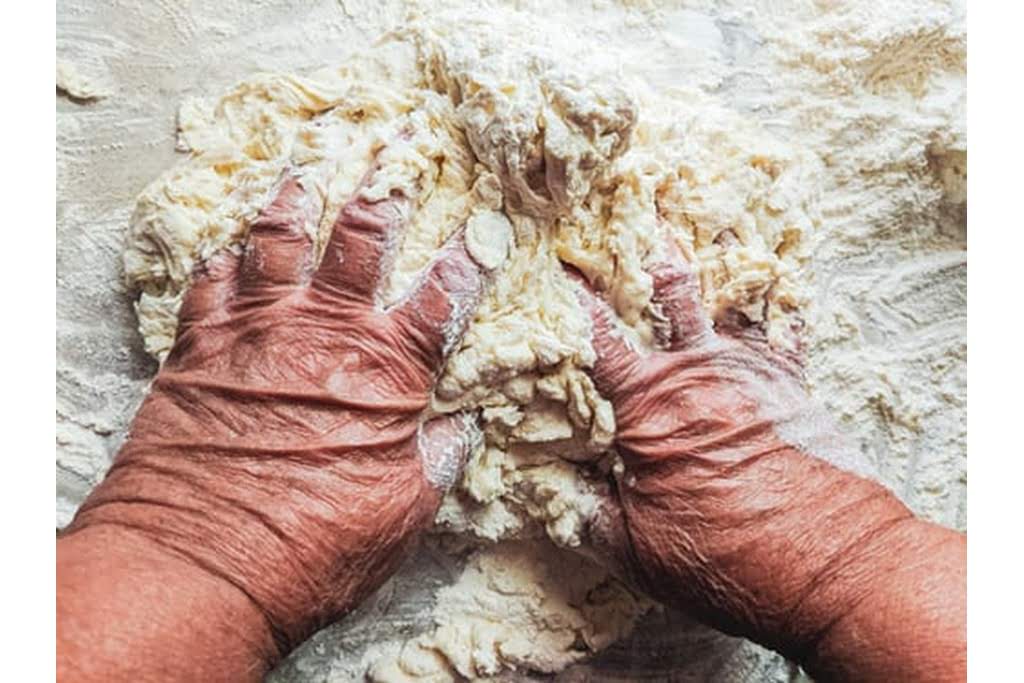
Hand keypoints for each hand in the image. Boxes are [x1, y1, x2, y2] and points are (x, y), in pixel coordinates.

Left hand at [65, 160, 489, 655]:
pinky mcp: (199, 348)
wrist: (205, 563)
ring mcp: (257, 331)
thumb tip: (462, 427)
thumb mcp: (403, 510)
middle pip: (360, 236)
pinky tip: (227, 247)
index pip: (444, 294)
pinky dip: (221, 260)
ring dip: (295, 194)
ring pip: (278, 238)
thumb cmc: (316, 545)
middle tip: (399, 141)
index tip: (492, 223)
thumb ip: (437, 456)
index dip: (473, 255)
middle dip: (385, 182)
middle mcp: (324, 331)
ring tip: (305, 163)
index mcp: (386, 368)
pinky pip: (208, 283)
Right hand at [571, 239, 965, 680]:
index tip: (552, 259)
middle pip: (665, 294)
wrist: (827, 563)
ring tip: (701, 215)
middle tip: (631, 205)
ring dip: (713, 254)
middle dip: (643, 249)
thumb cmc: (723, 556)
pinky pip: (787, 324)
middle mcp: (697, 373)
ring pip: (726, 294)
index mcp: (647, 406)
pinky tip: (777, 268)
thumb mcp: (634, 549)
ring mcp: (751, 371)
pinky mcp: (793, 384)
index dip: (572, 297)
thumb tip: (547, 495)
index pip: (597, 338)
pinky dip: (780, 294)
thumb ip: (586, 514)